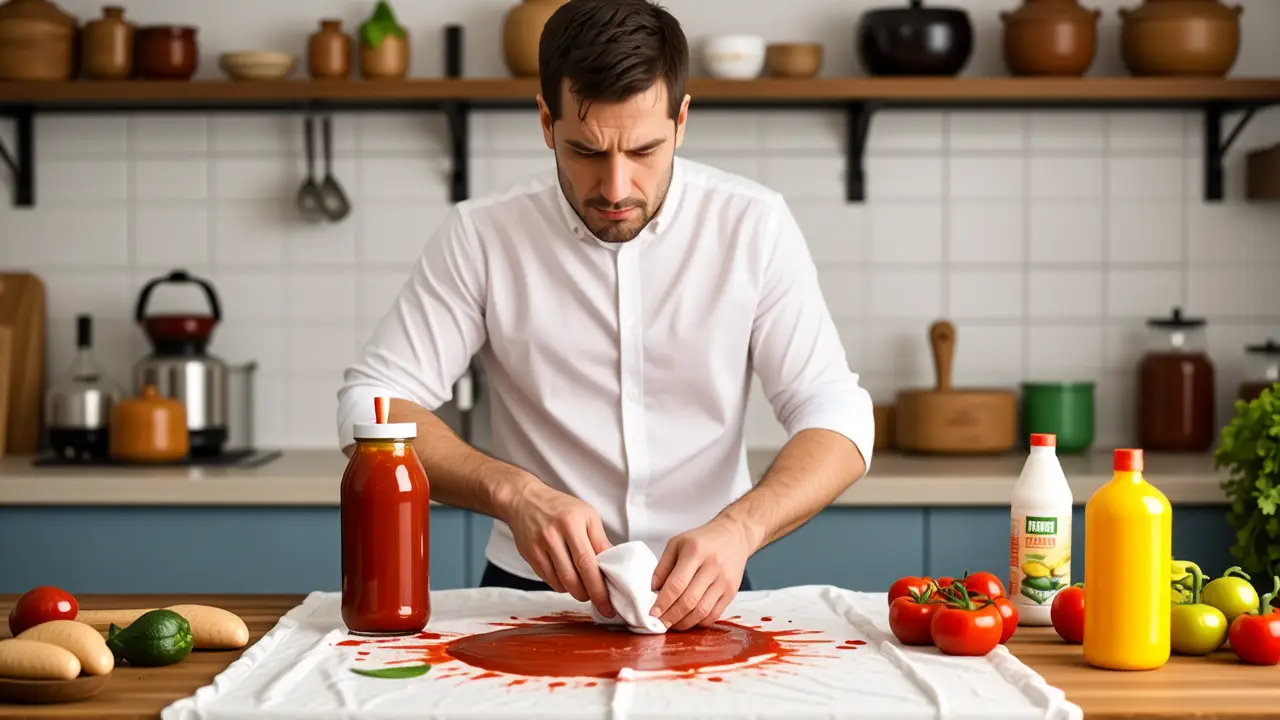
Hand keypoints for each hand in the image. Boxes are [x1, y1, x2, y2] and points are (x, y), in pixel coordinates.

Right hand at [503, 481, 614, 617]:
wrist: (525, 500)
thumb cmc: (562, 508)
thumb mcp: (587, 515)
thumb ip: (600, 541)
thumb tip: (614, 566)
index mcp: (572, 523)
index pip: (588, 563)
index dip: (599, 588)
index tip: (609, 604)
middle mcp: (553, 536)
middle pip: (573, 578)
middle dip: (588, 595)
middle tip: (597, 599)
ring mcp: (539, 547)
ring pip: (560, 583)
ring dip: (575, 592)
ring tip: (583, 587)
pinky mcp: (529, 556)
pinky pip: (548, 580)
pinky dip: (561, 585)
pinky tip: (567, 578)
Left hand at [649, 517, 754, 630]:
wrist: (734, 535)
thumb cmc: (703, 539)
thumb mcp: (677, 543)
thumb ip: (663, 566)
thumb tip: (652, 590)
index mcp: (695, 551)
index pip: (676, 584)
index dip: (663, 602)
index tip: (652, 613)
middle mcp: (712, 566)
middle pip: (689, 601)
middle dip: (671, 617)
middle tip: (659, 624)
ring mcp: (724, 581)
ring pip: (701, 611)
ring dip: (684, 623)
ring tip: (672, 624)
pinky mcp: (731, 592)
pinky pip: (714, 614)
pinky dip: (699, 623)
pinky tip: (689, 621)